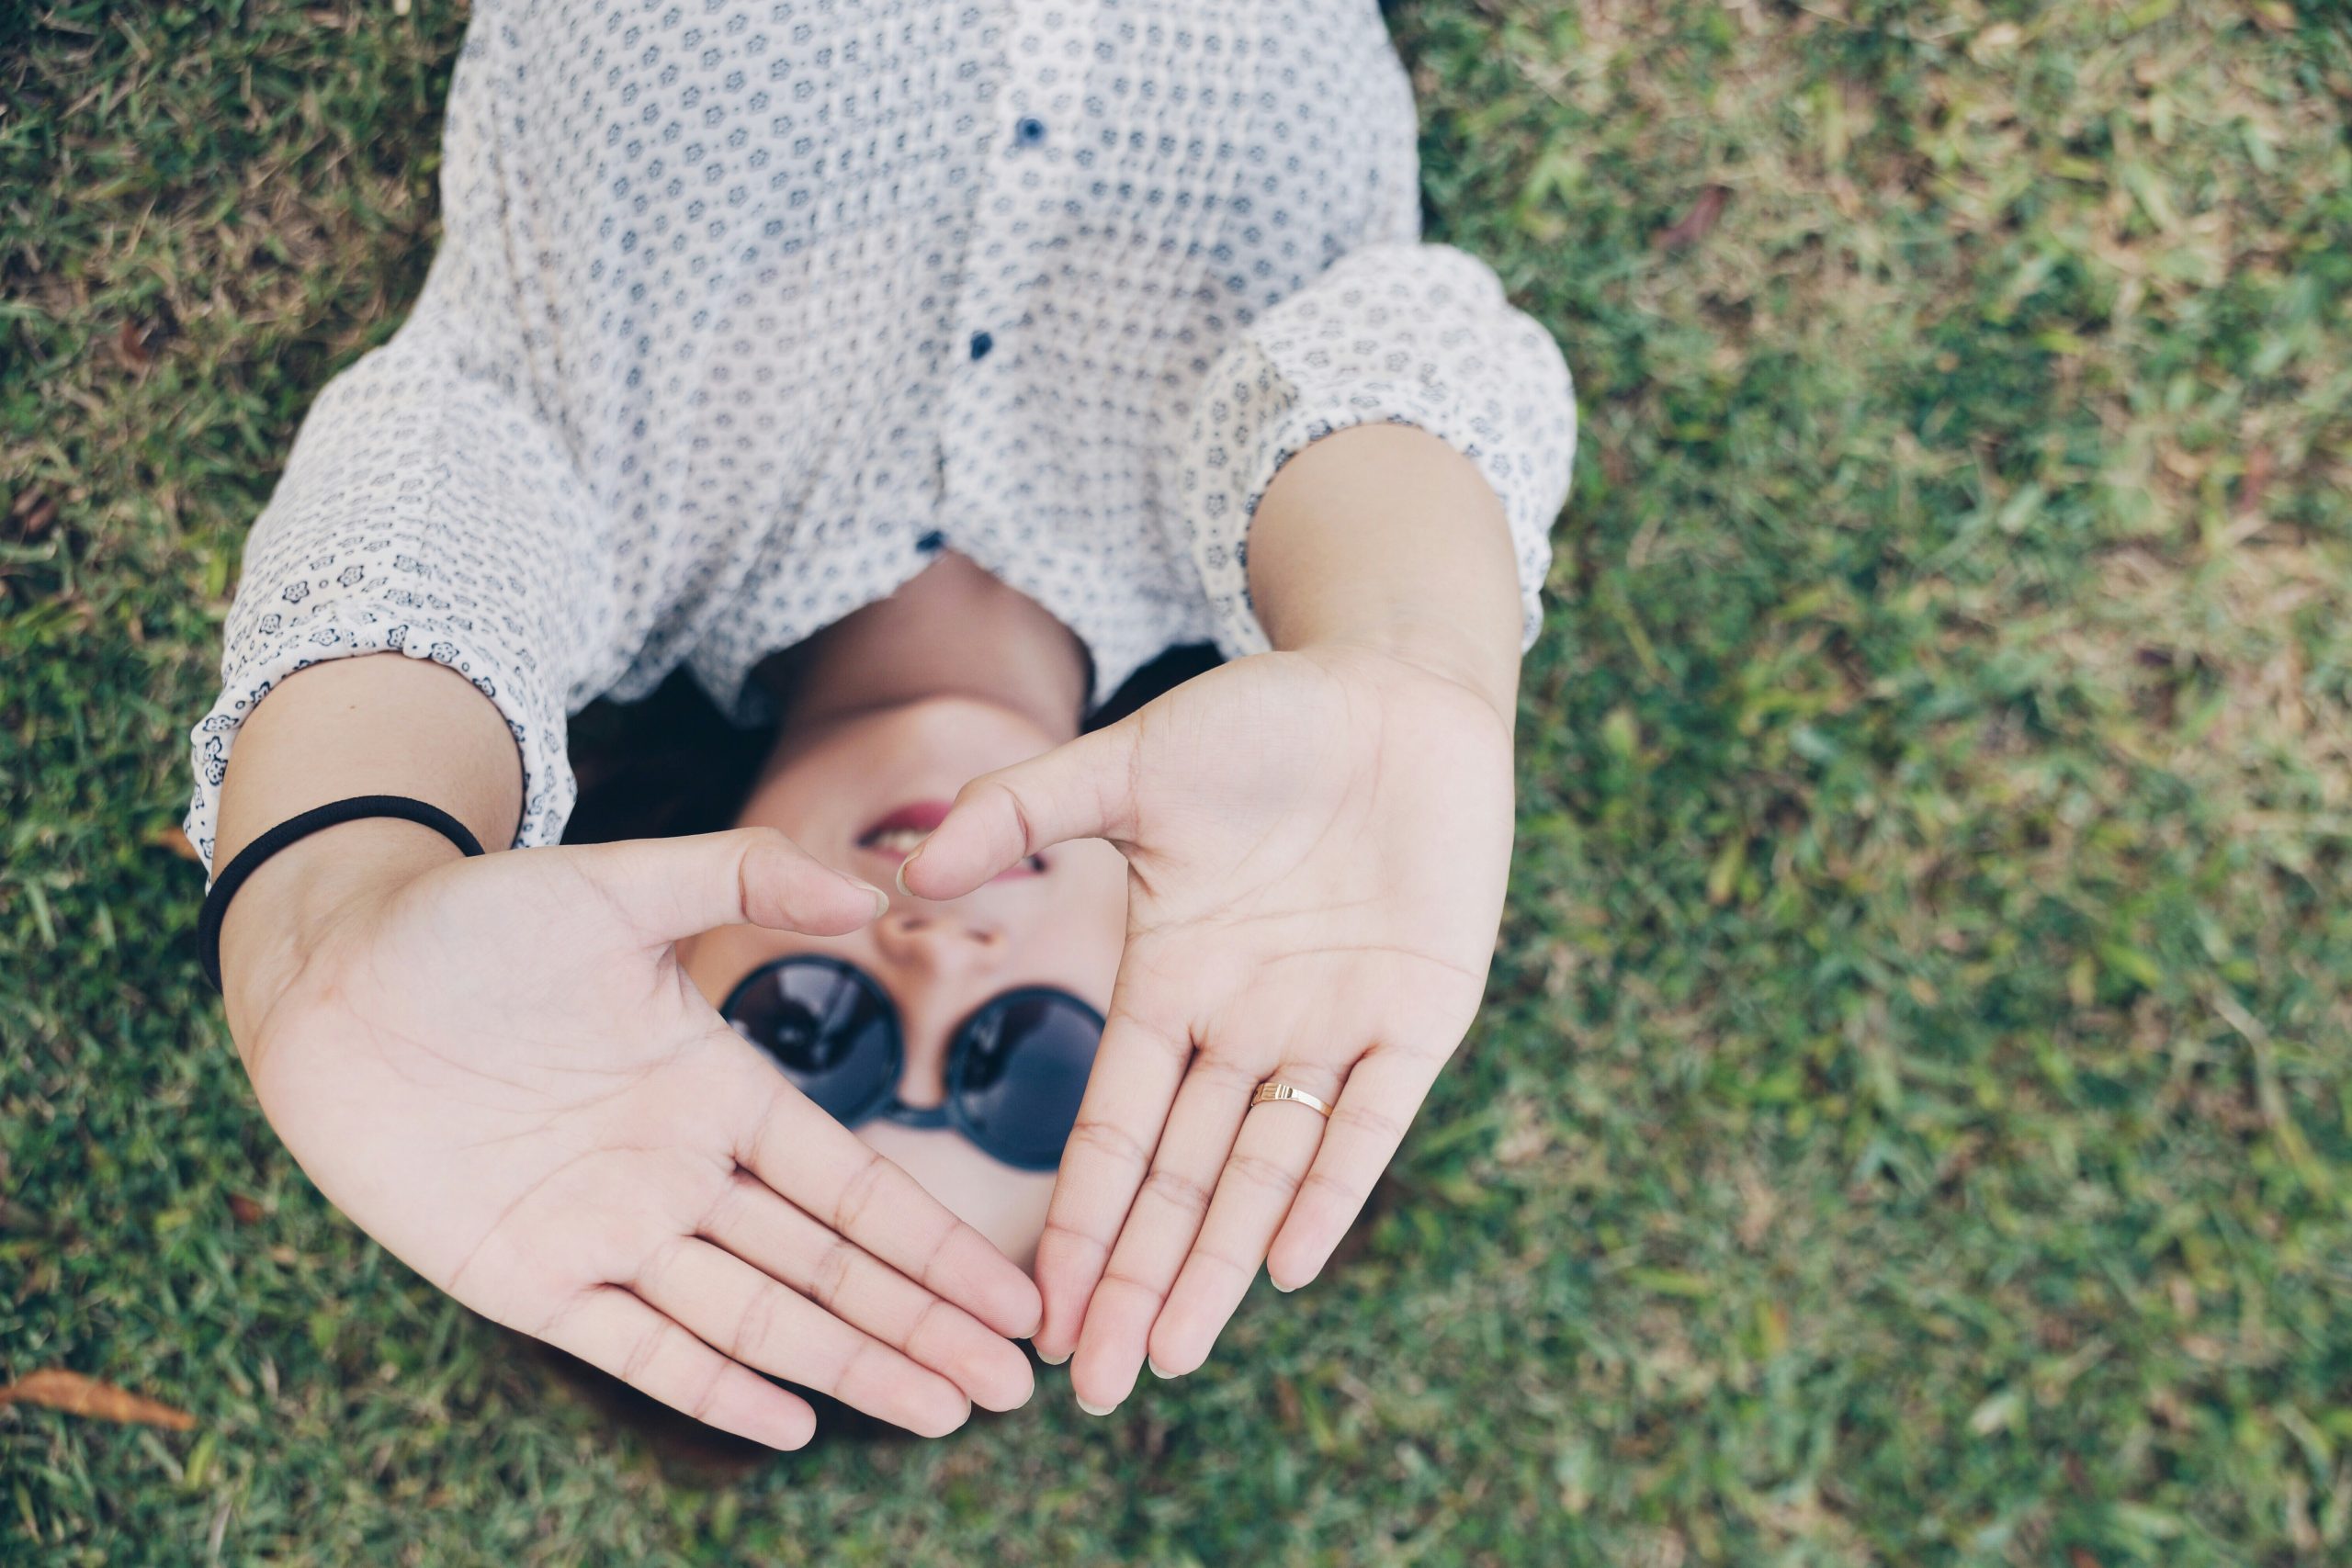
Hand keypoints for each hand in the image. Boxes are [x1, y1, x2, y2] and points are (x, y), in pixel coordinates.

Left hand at [223, 825, 1042, 1446]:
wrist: (330, 973)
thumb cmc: (473, 919)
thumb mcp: (619, 884)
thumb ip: (744, 874)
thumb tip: (873, 884)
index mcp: (719, 1090)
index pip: (852, 1184)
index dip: (935, 1244)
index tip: (1015, 1292)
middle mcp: (681, 1174)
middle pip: (827, 1268)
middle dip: (923, 1325)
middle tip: (1014, 1386)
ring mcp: (609, 1233)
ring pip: (754, 1316)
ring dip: (851, 1363)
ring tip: (943, 1410)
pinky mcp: (525, 1280)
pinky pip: (633, 1347)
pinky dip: (711, 1386)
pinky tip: (791, 1421)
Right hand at [900, 643, 1514, 1411]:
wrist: (1395, 687)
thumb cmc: (1262, 721)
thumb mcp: (1131, 765)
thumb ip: (1026, 810)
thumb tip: (914, 867)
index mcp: (1169, 983)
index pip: (1114, 1131)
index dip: (1079, 1219)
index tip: (1038, 1309)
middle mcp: (1243, 1026)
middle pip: (1181, 1180)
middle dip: (1136, 1281)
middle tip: (1094, 1387)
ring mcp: (1331, 1024)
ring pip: (1265, 1170)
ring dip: (1217, 1263)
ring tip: (1169, 1356)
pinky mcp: (1420, 1011)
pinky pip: (1371, 1119)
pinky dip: (1331, 1187)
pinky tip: (1285, 1263)